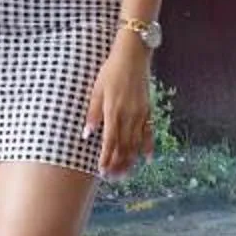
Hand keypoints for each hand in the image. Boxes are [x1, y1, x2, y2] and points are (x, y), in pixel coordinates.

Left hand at [83, 41, 153, 177]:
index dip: (106, 158)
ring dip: (130, 160)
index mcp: (114, 111)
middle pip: (124, 147)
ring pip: (136, 143)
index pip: (110, 141)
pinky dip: (148, 147)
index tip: (102, 171)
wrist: (133, 56)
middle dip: (118, 164)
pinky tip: (147, 159)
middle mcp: (129, 116)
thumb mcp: (97, 90)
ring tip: (125, 175)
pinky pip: (149, 133)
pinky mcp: (148, 110)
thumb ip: (93, 113)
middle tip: (113, 179)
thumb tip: (87, 134)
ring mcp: (140, 114)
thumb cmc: (111, 71)